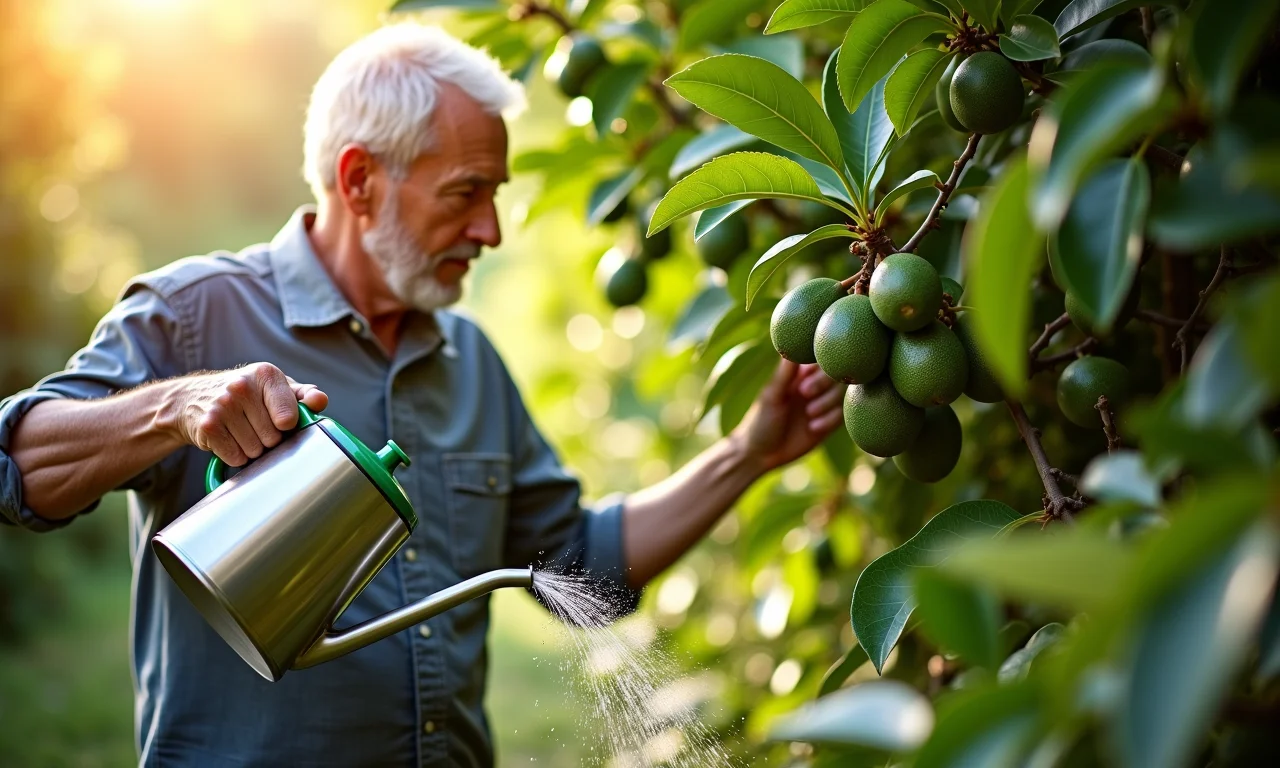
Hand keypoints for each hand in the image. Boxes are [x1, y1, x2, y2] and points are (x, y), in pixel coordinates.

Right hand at [165, 363, 328, 466]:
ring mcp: (222, 406)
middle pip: (274, 437)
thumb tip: (320, 402)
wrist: (193, 398)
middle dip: (270, 438)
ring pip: (256, 450)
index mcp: (266, 374)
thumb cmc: (246, 394)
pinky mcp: (208, 427)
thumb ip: (303, 395)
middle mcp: (241, 386)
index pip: (290, 416)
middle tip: (256, 424)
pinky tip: (229, 438)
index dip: (288, 425)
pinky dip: (236, 455)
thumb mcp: (275, 388)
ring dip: (252, 448)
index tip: (281, 419)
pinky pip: (236, 458)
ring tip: (242, 430)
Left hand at [732, 360, 844, 473]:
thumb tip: (792, 342)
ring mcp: (824, 403)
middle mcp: (815, 385)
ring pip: (842, 394)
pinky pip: (842, 416)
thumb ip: (785, 372)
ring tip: (809, 414)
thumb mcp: (772, 396)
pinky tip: (813, 428)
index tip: (806, 372)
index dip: (819, 361)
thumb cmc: (761, 420)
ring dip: (828, 402)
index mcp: (799, 373)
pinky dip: (830, 420)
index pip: (820, 356)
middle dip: (824, 382)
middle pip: (836, 373)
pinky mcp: (830, 422)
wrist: (762, 454)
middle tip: (803, 393)